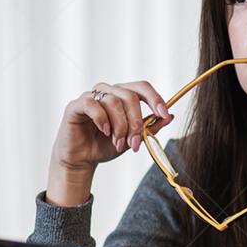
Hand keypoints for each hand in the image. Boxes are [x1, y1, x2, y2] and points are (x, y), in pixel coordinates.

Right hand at [52, 80, 172, 170]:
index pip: (141, 87)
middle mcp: (107, 91)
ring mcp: (91, 96)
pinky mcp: (75, 105)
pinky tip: (105, 131)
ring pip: (113, 102)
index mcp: (122, 95)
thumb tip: (170, 116)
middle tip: (135, 143)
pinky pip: (92, 104)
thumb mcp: (133, 139)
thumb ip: (150, 127)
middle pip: (130, 96)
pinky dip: (102, 119)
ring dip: (120, 127)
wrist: (82, 160)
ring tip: (118, 143)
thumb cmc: (105, 146)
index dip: (155, 98)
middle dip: (136, 122)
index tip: (164, 113)